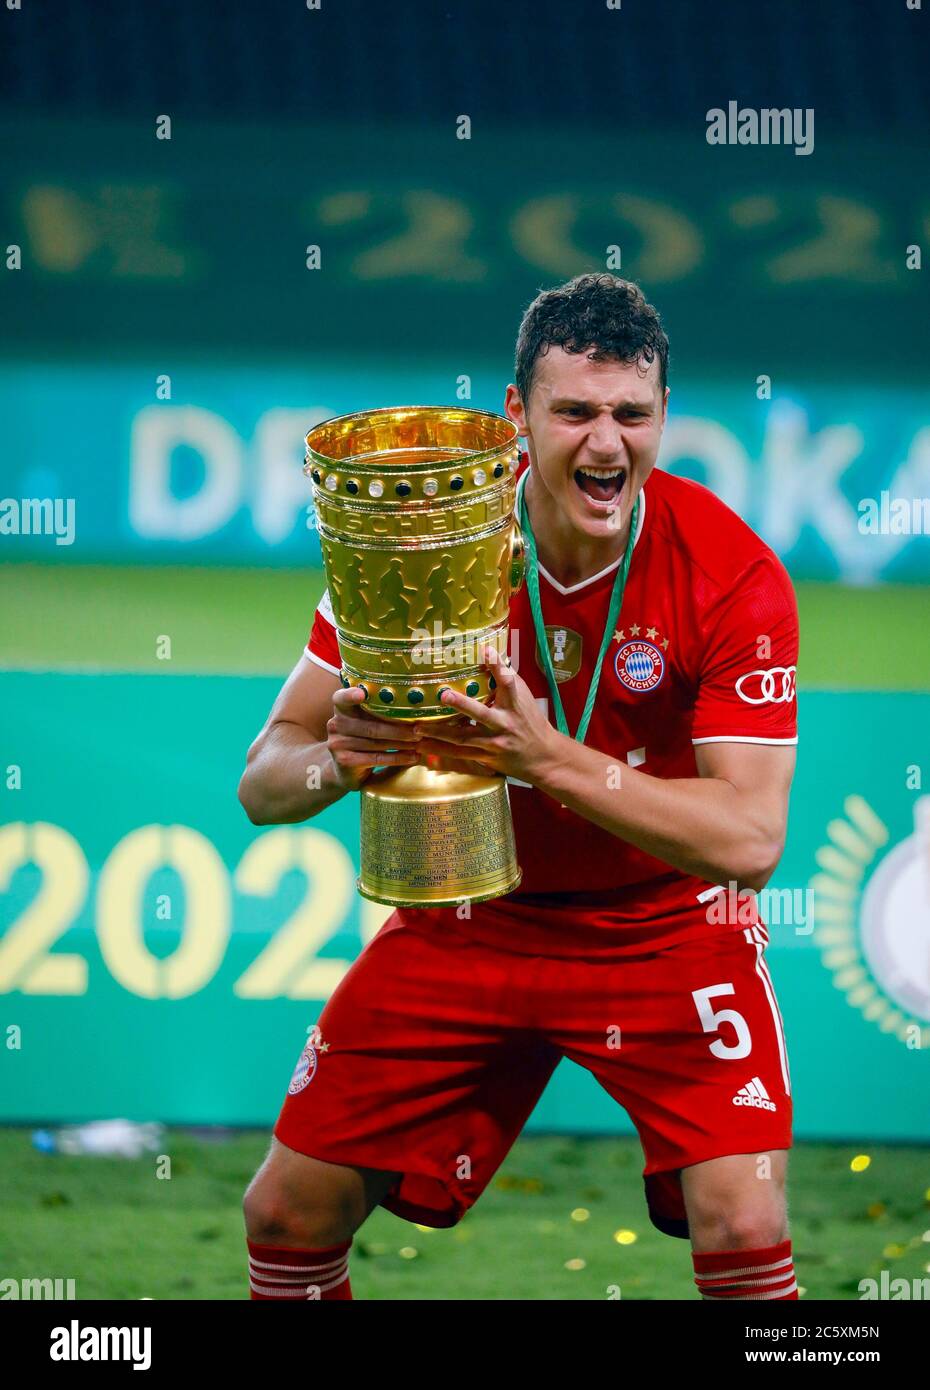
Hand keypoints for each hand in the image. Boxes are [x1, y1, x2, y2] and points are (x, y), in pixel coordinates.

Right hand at [325, 686, 425, 790]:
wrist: (345, 768)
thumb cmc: (363, 737)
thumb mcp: (365, 720)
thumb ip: (377, 710)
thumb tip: (413, 702)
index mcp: (341, 708)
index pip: (341, 698)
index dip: (350, 695)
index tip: (362, 694)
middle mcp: (335, 724)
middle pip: (371, 726)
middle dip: (398, 729)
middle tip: (419, 730)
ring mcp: (338, 743)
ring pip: (375, 743)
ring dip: (401, 743)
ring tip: (419, 742)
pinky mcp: (344, 761)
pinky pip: (375, 758)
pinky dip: (397, 758)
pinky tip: (412, 756)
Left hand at [414, 644, 559, 784]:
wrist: (543, 756)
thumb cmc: (530, 721)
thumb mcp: (524, 698)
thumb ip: (506, 679)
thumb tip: (489, 653)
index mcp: (514, 705)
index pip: (508, 683)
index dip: (498, 667)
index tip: (486, 651)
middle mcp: (504, 724)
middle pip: (481, 714)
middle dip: (462, 705)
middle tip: (443, 695)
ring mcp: (493, 743)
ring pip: (463, 738)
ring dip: (439, 733)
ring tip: (417, 727)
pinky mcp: (485, 757)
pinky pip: (460, 755)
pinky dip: (440, 751)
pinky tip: (421, 746)